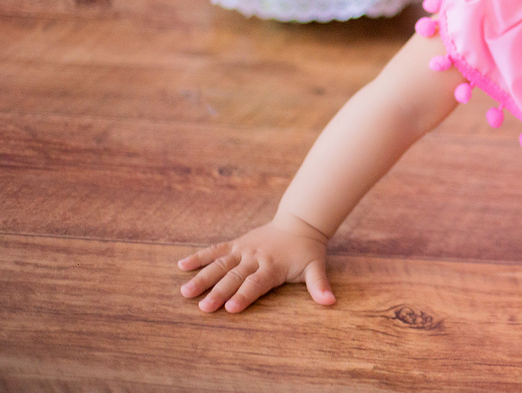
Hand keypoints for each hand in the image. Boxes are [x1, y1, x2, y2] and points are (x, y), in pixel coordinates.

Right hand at [177, 215, 334, 312]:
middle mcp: (255, 257)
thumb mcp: (315, 267)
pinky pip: (215, 250)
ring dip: (202, 278)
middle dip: (219, 292)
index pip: (256, 283)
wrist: (299, 223)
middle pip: (235, 277)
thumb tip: (330, 302)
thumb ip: (319, 285)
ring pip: (220, 265)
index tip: (231, 308)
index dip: (244, 295)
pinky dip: (199, 257)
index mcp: (273, 266)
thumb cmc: (306, 251)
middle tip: (203, 308)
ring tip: (185, 293)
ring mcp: (243, 250)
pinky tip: (182, 266)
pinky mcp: (235, 244)